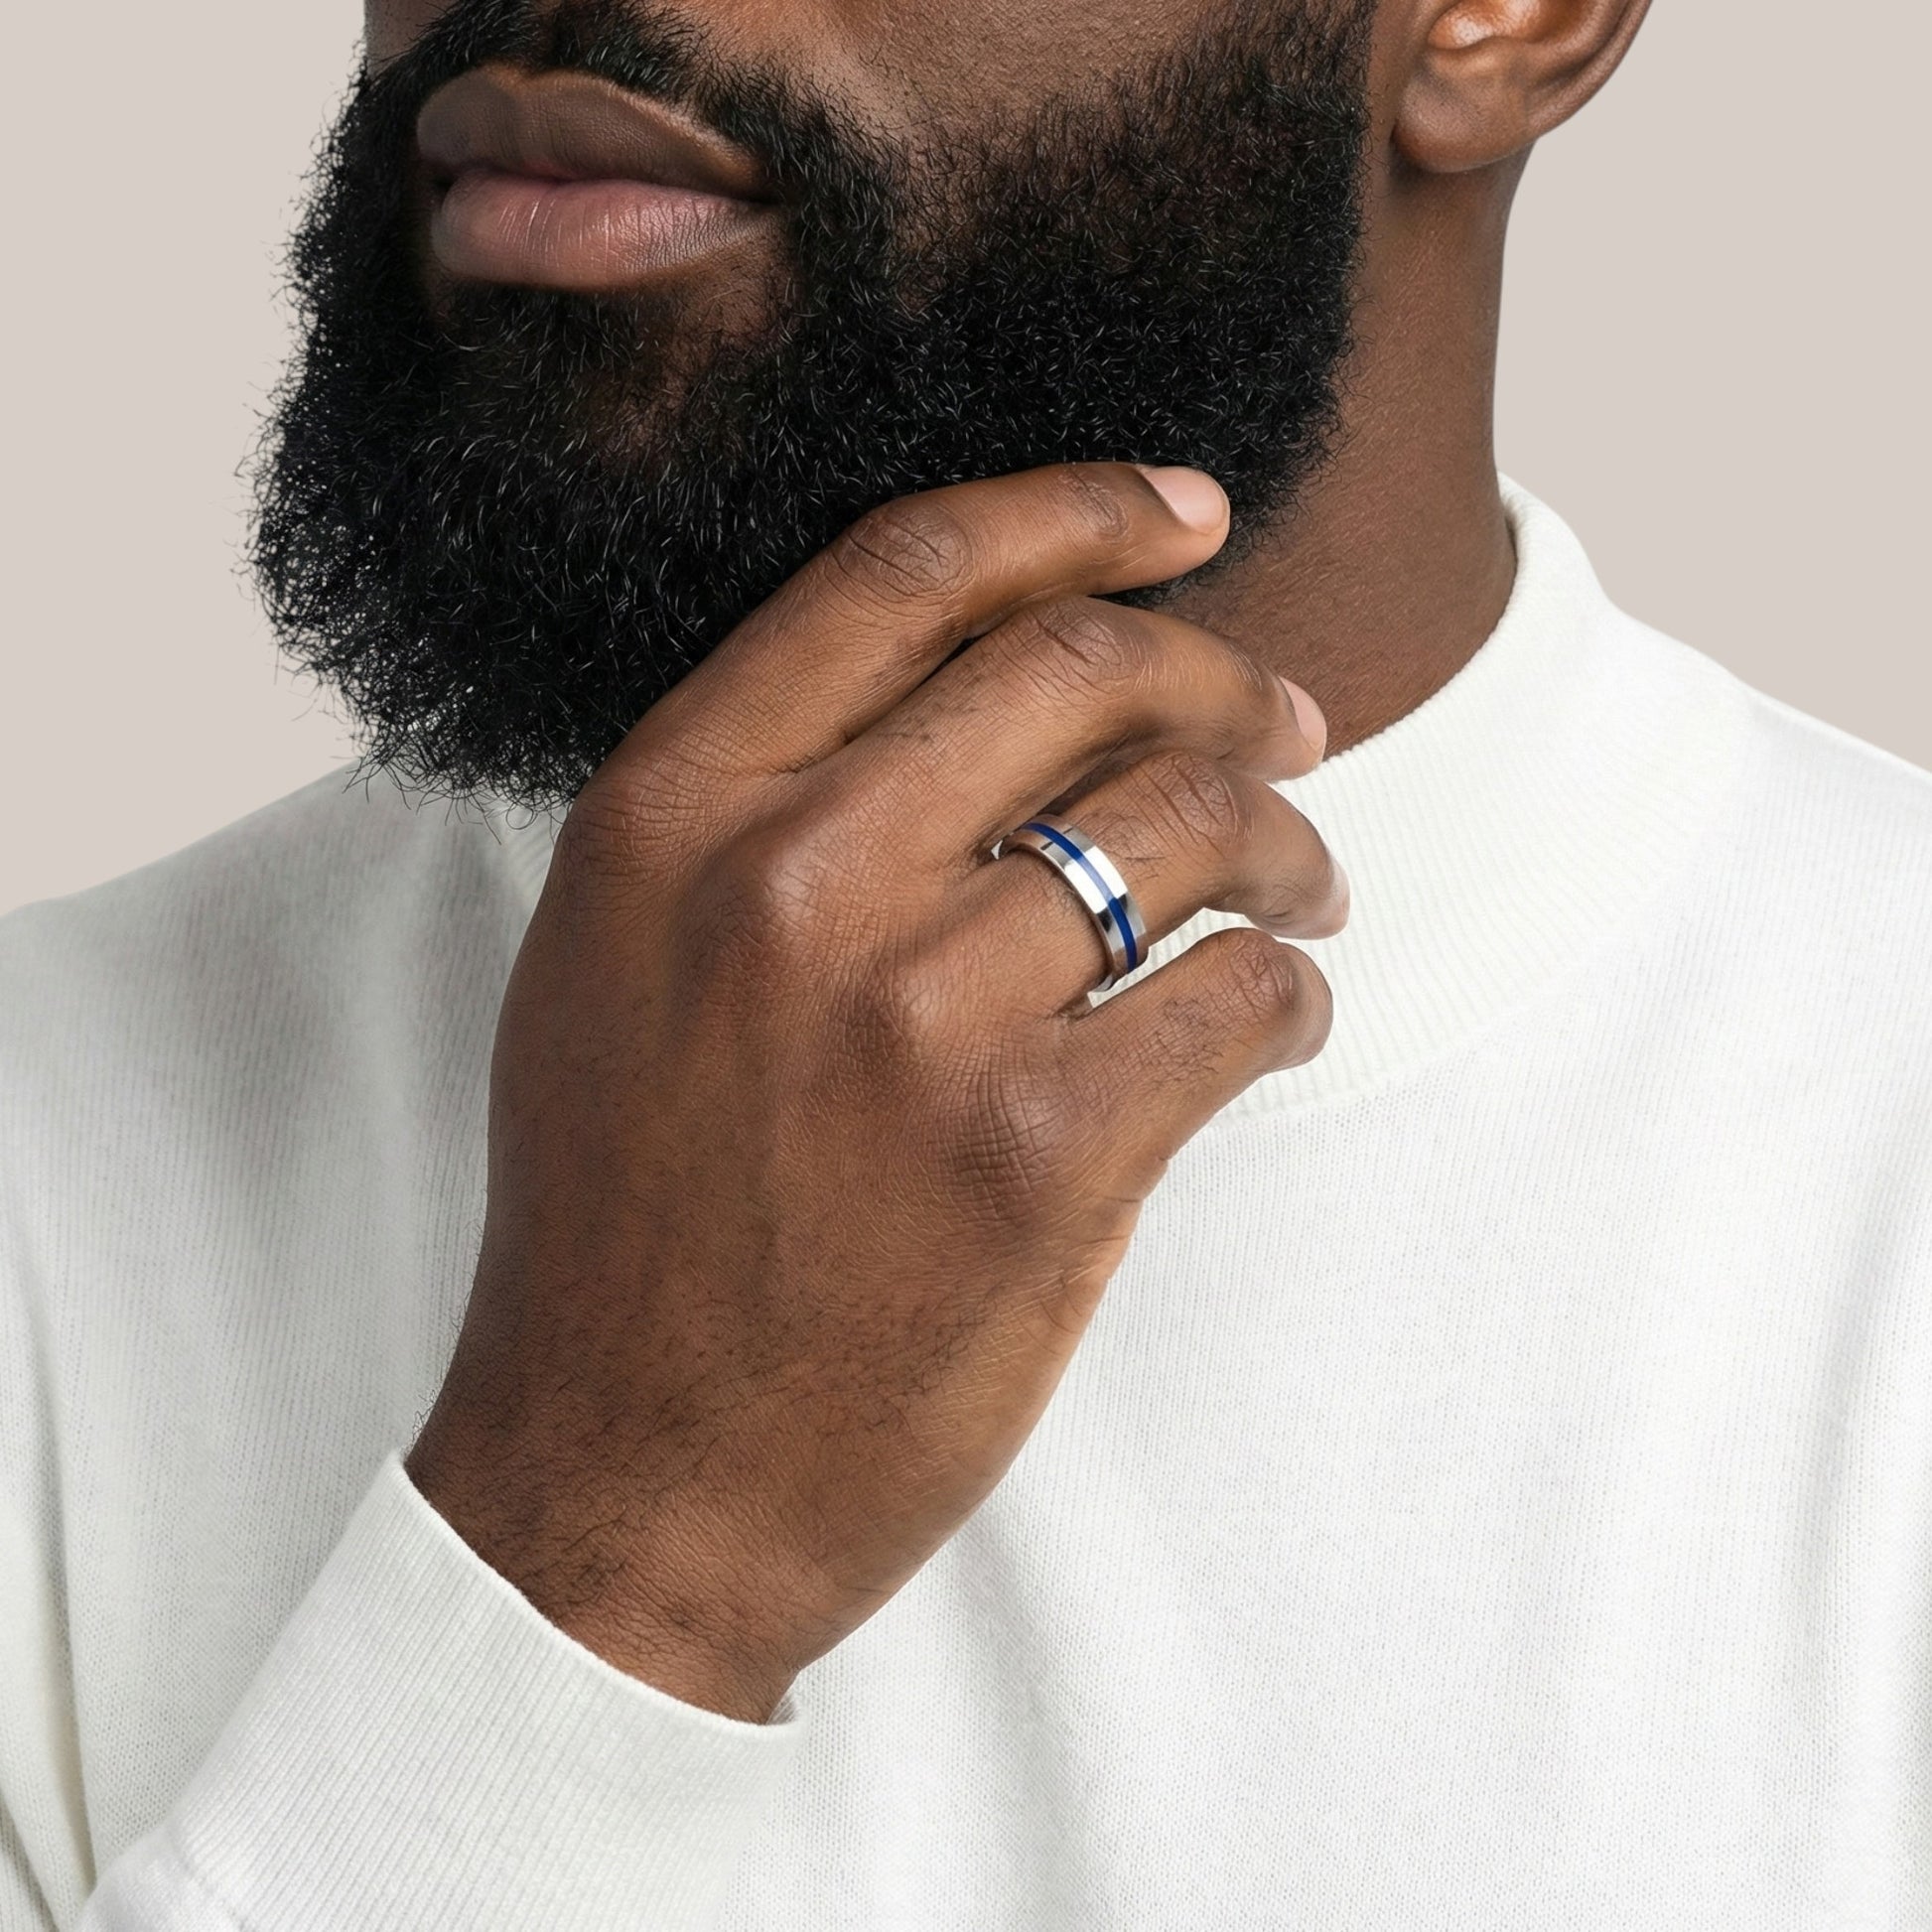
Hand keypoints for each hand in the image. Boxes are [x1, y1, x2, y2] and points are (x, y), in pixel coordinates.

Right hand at [406, 462, 1346, 1720]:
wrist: (627, 1481)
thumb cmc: (629, 1224)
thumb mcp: (620, 964)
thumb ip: (764, 806)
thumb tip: (994, 697)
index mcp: (670, 810)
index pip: (909, 574)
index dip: (1077, 515)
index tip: (1183, 512)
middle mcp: (787, 882)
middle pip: (1085, 674)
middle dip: (1227, 682)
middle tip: (1292, 727)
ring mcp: (915, 1020)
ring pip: (1190, 827)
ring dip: (1289, 844)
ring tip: (1305, 887)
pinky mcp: (1037, 1160)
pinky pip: (1237, 996)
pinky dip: (1289, 991)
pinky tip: (1272, 1016)